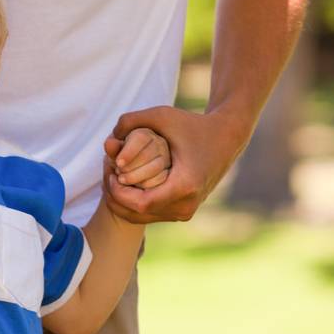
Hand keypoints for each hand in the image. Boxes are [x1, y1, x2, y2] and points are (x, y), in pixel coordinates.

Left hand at [102, 105, 242, 224]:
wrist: (226, 138)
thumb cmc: (193, 124)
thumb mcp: (163, 115)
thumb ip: (132, 120)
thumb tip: (108, 138)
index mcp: (184, 186)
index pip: (140, 203)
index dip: (118, 192)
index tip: (110, 172)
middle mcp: (186, 206)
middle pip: (137, 215)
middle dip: (115, 197)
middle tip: (106, 174)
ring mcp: (185, 212)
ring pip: (141, 218)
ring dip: (122, 201)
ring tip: (113, 177)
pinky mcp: (183, 212)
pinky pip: (150, 214)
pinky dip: (133, 203)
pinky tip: (126, 182)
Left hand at [108, 127, 170, 189]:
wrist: (132, 166)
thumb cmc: (123, 156)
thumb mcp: (117, 151)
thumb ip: (114, 148)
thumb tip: (108, 143)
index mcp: (146, 132)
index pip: (141, 138)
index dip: (129, 152)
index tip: (118, 163)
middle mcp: (160, 143)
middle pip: (150, 154)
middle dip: (131, 168)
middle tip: (119, 173)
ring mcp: (167, 158)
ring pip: (157, 168)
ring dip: (136, 177)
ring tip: (122, 180)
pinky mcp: (170, 173)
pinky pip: (161, 180)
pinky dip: (145, 185)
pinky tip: (134, 186)